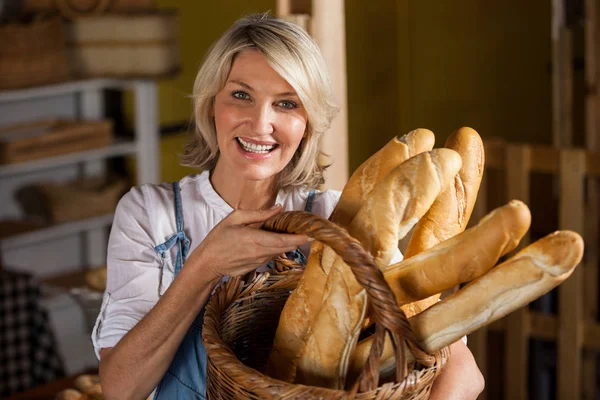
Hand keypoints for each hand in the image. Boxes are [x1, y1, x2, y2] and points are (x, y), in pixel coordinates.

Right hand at [189, 204, 309, 279]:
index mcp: (255, 239)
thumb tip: (278, 208)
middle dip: (299, 239)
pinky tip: (275, 239)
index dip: (299, 238)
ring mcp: (259, 261)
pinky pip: (271, 255)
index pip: (284, 240)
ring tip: (294, 230)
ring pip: (280, 251)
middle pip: (287, 247)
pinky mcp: (257, 266)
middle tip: (309, 228)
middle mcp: (260, 252)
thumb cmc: (218, 239)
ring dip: (288, 243)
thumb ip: (258, 214)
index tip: (312, 233)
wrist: (208, 263)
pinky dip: (276, 247)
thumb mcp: (234, 218)